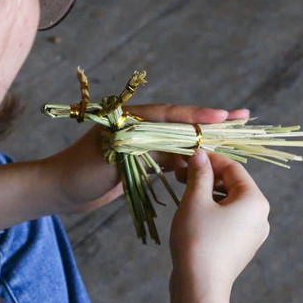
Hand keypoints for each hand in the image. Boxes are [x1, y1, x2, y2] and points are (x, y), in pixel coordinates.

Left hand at [45, 104, 248, 214]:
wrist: (59, 190)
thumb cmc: (80, 171)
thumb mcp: (112, 158)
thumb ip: (143, 149)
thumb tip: (180, 148)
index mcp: (130, 117)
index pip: (170, 113)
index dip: (198, 114)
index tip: (224, 116)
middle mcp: (138, 126)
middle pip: (180, 123)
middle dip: (211, 122)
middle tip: (243, 118)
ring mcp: (140, 143)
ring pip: (178, 140)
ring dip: (203, 141)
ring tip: (234, 138)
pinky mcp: (140, 160)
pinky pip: (170, 156)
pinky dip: (189, 159)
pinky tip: (208, 161)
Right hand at [169, 150, 269, 302]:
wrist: (200, 286)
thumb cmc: (199, 240)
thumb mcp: (195, 200)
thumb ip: (199, 174)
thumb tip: (200, 155)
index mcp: (255, 200)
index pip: (233, 167)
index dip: (209, 158)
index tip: (188, 154)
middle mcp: (260, 216)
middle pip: (233, 184)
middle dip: (207, 175)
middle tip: (180, 172)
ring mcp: (252, 233)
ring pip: (229, 201)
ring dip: (207, 191)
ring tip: (183, 190)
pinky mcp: (240, 246)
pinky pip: (228, 218)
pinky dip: (211, 209)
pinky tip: (192, 210)